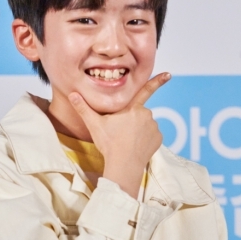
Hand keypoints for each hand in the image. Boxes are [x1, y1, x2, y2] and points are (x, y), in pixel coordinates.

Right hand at [68, 73, 170, 197]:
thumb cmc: (109, 144)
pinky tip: (136, 146)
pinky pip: (152, 136)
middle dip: (131, 120)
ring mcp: (154, 127)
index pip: (146, 90)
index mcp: (132, 108)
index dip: (157, 81)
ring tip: (127, 141)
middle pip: (138, 113)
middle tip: (120, 132)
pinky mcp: (158, 139)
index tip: (168, 74)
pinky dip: (145, 140)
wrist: (124, 165)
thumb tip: (72, 94)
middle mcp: (146, 115)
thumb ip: (83, 108)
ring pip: (145, 124)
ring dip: (138, 130)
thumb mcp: (94, 125)